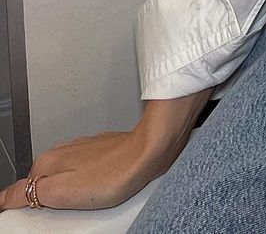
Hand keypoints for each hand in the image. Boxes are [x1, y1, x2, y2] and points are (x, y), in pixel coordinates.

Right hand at [0, 126, 171, 212]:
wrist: (149, 152)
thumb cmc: (113, 171)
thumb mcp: (62, 191)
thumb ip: (30, 193)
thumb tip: (6, 196)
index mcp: (48, 162)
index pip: (21, 190)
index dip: (24, 206)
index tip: (37, 215)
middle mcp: (62, 152)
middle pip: (44, 187)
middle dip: (50, 202)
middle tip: (67, 213)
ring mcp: (83, 151)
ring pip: (66, 180)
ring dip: (71, 194)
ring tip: (87, 204)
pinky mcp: (100, 154)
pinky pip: (86, 176)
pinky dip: (88, 186)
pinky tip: (100, 193)